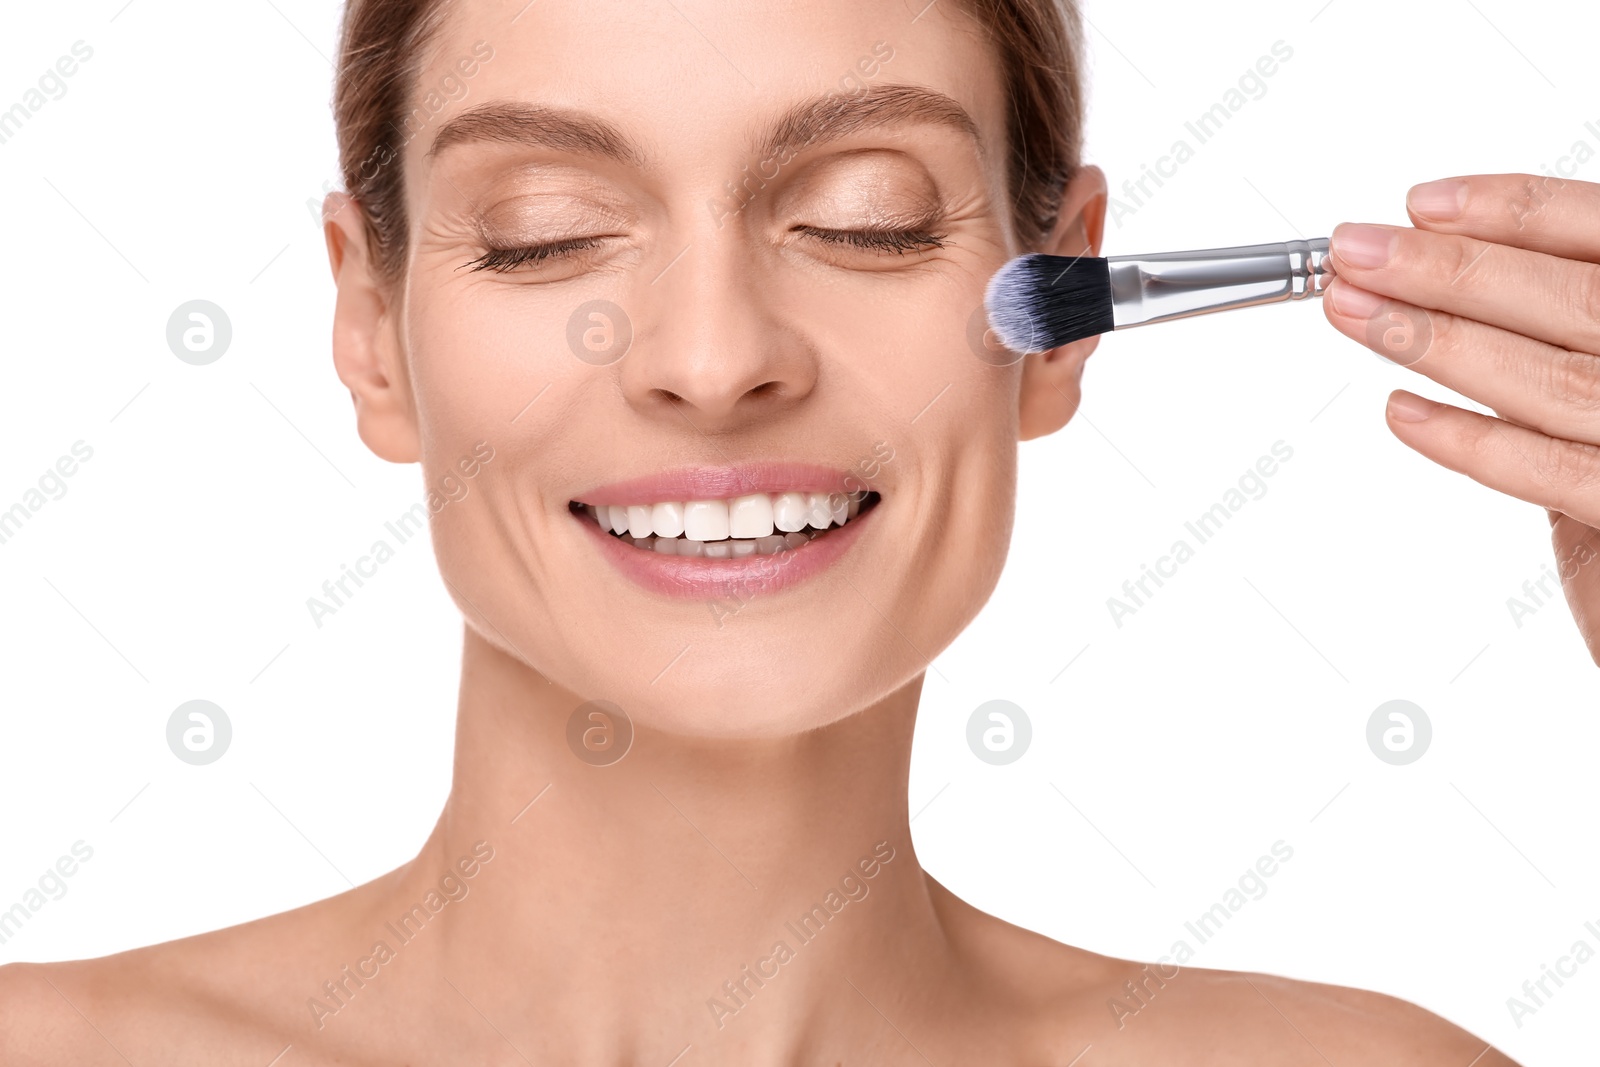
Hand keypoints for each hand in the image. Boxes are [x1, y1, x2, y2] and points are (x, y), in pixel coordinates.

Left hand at [1323, 173, 1599, 664]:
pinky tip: (1401, 411)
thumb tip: (1453, 279)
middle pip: (1571, 296)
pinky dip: (1468, 439)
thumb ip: (1567, 327)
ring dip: (1438, 340)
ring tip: (1355, 315)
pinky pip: (1547, 469)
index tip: (1422, 204)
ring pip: (1550, 377)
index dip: (1513, 210)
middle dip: (1448, 269)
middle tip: (1353, 253)